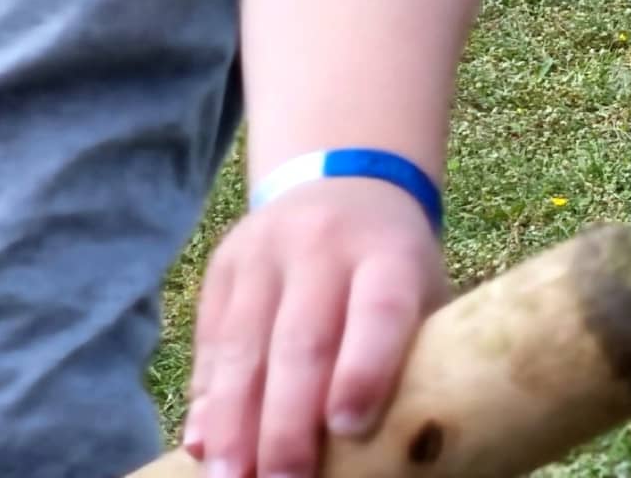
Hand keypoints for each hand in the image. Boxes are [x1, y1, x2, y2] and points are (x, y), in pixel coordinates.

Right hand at [181, 179, 447, 476]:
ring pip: (242, 346)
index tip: (349, 426)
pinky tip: (206, 446)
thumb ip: (413, 354)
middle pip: (301, 340)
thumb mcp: (425, 289)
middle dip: (287, 423)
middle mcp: (323, 246)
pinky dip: (205, 399)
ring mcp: (264, 252)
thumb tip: (391, 450)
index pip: (378, 309)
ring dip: (233, 423)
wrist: (345, 180)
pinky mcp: (222, 267)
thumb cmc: (396, 264)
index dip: (364, 368)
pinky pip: (209, 342)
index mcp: (388, 253)